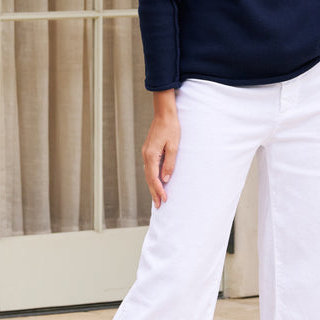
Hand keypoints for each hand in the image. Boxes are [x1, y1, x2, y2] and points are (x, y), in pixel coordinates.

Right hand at [141, 90, 180, 207]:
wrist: (164, 113)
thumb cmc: (171, 128)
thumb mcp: (174, 146)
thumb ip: (170, 164)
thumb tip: (165, 179)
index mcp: (151, 155)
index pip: (154, 178)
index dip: (159, 190)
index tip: (164, 199)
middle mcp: (146, 155)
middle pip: (149, 178)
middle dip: (153, 192)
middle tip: (158, 206)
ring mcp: (146, 152)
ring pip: (148, 173)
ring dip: (152, 186)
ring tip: (157, 197)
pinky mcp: (148, 150)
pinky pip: (149, 167)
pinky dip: (152, 177)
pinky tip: (156, 182)